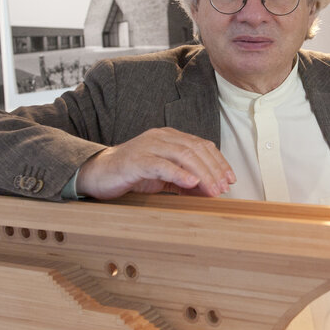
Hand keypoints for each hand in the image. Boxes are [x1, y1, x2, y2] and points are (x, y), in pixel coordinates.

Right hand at [75, 128, 235, 199]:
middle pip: (196, 149)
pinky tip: (191, 183)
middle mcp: (161, 137)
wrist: (98, 174)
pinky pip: (161, 165)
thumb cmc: (133, 175)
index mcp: (170, 137)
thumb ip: (186, 181)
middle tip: (224, 188)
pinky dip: (179, 174)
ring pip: (183, 155)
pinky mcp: (136, 160)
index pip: (201, 145)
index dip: (219, 162)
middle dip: (214, 169)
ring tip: (212, 190)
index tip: (231, 179)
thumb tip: (210, 191)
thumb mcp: (164, 178)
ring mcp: (148, 146)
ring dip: (202, 174)